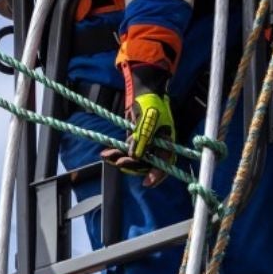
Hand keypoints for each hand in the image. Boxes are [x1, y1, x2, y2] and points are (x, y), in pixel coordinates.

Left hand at [101, 66, 175, 186]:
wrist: (144, 91)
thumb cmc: (151, 103)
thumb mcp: (148, 119)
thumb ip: (142, 137)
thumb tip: (134, 156)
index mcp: (166, 143)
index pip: (164, 163)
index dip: (157, 174)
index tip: (147, 182)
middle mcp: (156, 146)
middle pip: (146, 164)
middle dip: (132, 166)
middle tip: (120, 163)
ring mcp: (145, 144)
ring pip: (133, 159)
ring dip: (120, 159)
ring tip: (107, 156)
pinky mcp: (134, 140)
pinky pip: (125, 151)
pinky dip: (115, 152)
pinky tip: (105, 153)